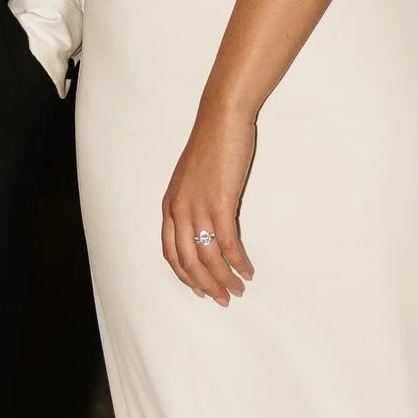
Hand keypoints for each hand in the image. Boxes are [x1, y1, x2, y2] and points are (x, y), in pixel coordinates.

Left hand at [162, 99, 257, 304]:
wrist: (221, 119)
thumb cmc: (211, 144)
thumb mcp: (192, 179)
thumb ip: (194, 204)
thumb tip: (208, 226)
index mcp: (170, 206)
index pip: (171, 253)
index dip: (185, 276)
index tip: (200, 290)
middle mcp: (179, 210)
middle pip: (187, 262)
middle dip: (205, 285)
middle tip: (222, 299)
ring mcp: (199, 208)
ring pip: (207, 257)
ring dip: (223, 279)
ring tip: (238, 289)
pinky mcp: (220, 203)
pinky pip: (228, 243)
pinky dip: (238, 261)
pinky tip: (248, 270)